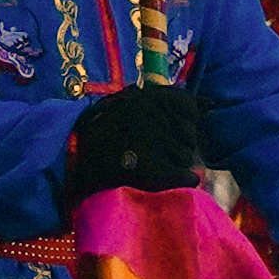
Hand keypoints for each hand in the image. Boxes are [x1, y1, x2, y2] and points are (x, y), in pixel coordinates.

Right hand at [61, 84, 206, 198]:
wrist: (72, 162)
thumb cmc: (99, 133)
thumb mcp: (124, 103)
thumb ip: (159, 100)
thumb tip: (207, 103)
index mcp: (147, 97)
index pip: (189, 106)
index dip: (185, 121)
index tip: (172, 130)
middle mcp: (153, 115)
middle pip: (190, 134)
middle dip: (180, 145)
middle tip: (157, 153)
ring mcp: (153, 143)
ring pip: (187, 157)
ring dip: (176, 164)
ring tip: (153, 166)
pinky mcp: (154, 170)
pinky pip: (186, 177)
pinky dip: (185, 180)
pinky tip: (175, 181)